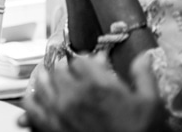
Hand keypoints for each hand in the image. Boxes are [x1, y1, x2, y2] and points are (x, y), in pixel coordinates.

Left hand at [19, 52, 168, 131]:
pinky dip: (32, 99)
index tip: (90, 65)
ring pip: (42, 83)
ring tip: (50, 79)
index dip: (86, 61)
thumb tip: (144, 56)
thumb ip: (143, 76)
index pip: (81, 60)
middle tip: (71, 72)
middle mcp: (74, 94)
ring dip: (46, 79)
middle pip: (59, 69)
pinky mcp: (49, 126)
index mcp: (98, 85)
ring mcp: (59, 110)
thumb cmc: (140, 131)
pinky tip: (38, 99)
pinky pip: (30, 106)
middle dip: (66, 68)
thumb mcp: (150, 103)